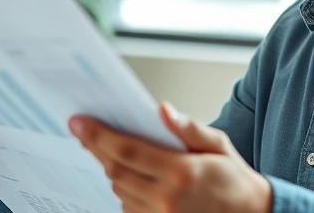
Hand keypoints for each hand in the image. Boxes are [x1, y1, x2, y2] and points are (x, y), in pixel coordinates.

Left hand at [69, 102, 271, 212]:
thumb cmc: (235, 179)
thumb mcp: (219, 145)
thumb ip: (189, 128)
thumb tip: (162, 110)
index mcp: (182, 173)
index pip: (128, 151)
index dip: (98, 136)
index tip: (79, 123)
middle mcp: (167, 199)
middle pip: (116, 172)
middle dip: (95, 149)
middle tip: (82, 132)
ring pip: (119, 191)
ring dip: (109, 169)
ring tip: (104, 149)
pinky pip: (129, 207)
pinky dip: (123, 189)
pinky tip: (126, 174)